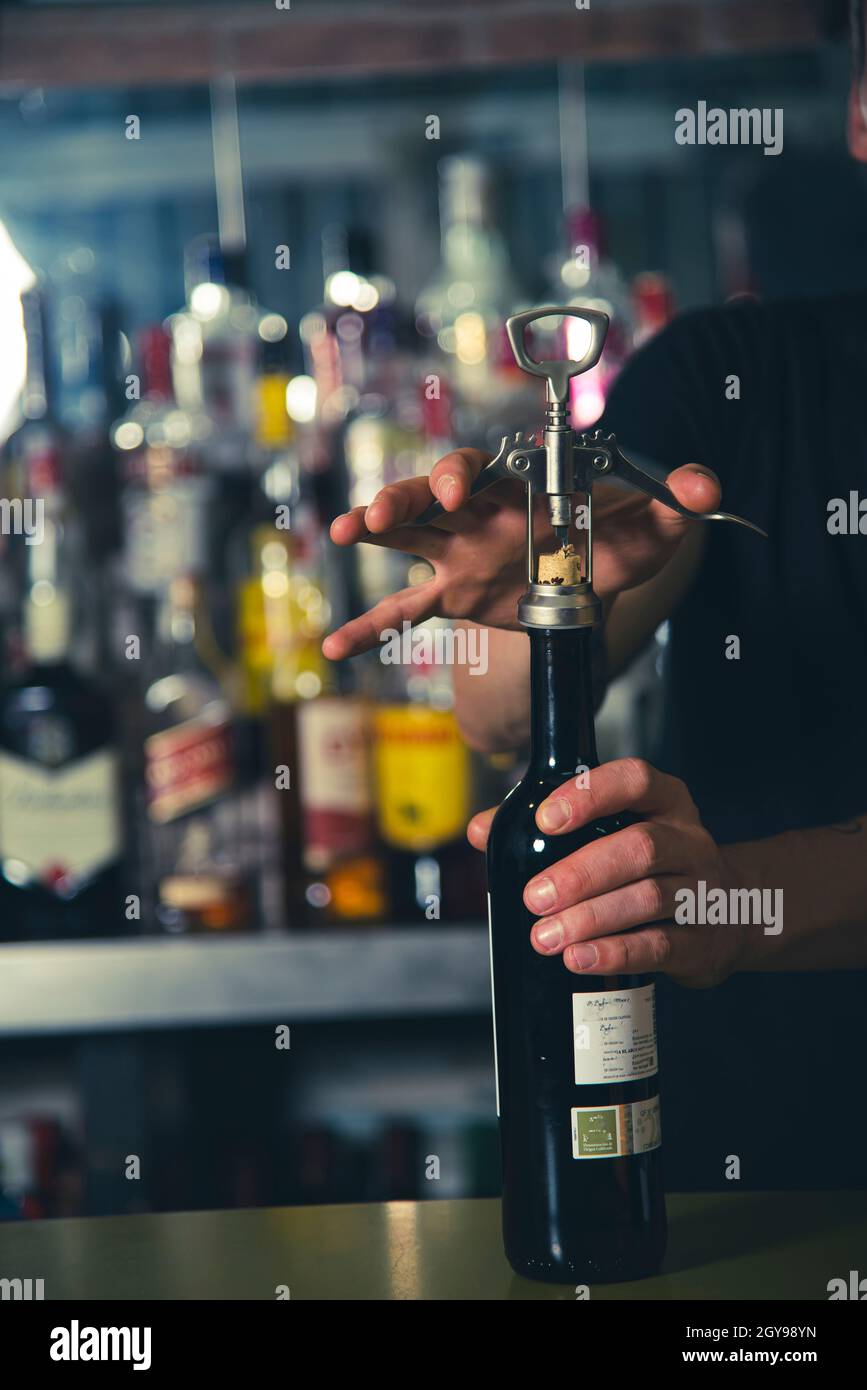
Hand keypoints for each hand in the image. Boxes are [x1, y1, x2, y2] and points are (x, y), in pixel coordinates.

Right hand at [323, 447, 720, 660]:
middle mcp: (480, 514)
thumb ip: (677, 504)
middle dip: (407, 496)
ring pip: (408, 536)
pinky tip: (333, 649)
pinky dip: (368, 629)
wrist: (592, 579)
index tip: (459, 494)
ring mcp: (459, 554)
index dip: (464, 477)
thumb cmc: (612, 542)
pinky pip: (402, 612)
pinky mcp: (452, 595)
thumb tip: (709, 488)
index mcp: (519, 490)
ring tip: (344, 532)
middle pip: (431, 493)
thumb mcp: (647, 527)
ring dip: (374, 529)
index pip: (483, 471)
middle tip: (386, 512)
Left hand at [468, 758, 745, 987]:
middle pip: (640, 847)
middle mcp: (688, 840)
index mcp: (665, 802)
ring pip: (648, 898)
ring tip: (546, 936)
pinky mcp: (702, 939)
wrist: (730, 912)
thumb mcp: (615, 833)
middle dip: (581, 873)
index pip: (634, 781)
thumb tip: (482, 831)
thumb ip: (547, 827)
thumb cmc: (654, 865)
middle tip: (534, 896)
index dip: (590, 796)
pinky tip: (580, 957)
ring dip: (591, 918)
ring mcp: (700, 890)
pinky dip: (616, 953)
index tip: (546, 819)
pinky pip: (660, 945)